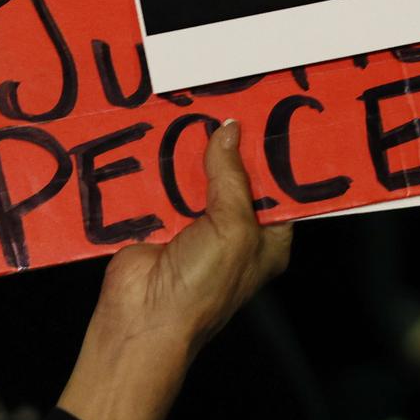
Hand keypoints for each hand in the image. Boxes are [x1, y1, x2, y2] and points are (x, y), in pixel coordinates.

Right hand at [55, 118, 292, 419]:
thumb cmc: (201, 289)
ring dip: (190, 149)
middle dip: (229, 144)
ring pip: (196, 175)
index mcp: (266, 238)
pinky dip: (158, 162)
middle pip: (235, 175)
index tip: (271, 113)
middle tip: (228, 98)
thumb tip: (230, 132)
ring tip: (191, 105)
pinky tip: (158, 132)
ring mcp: (193, 224)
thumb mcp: (233, 229)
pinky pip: (160, 183)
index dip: (275, 154)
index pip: (279, 187)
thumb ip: (232, 177)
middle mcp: (233, 230)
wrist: (141, 321)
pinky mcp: (157, 220)